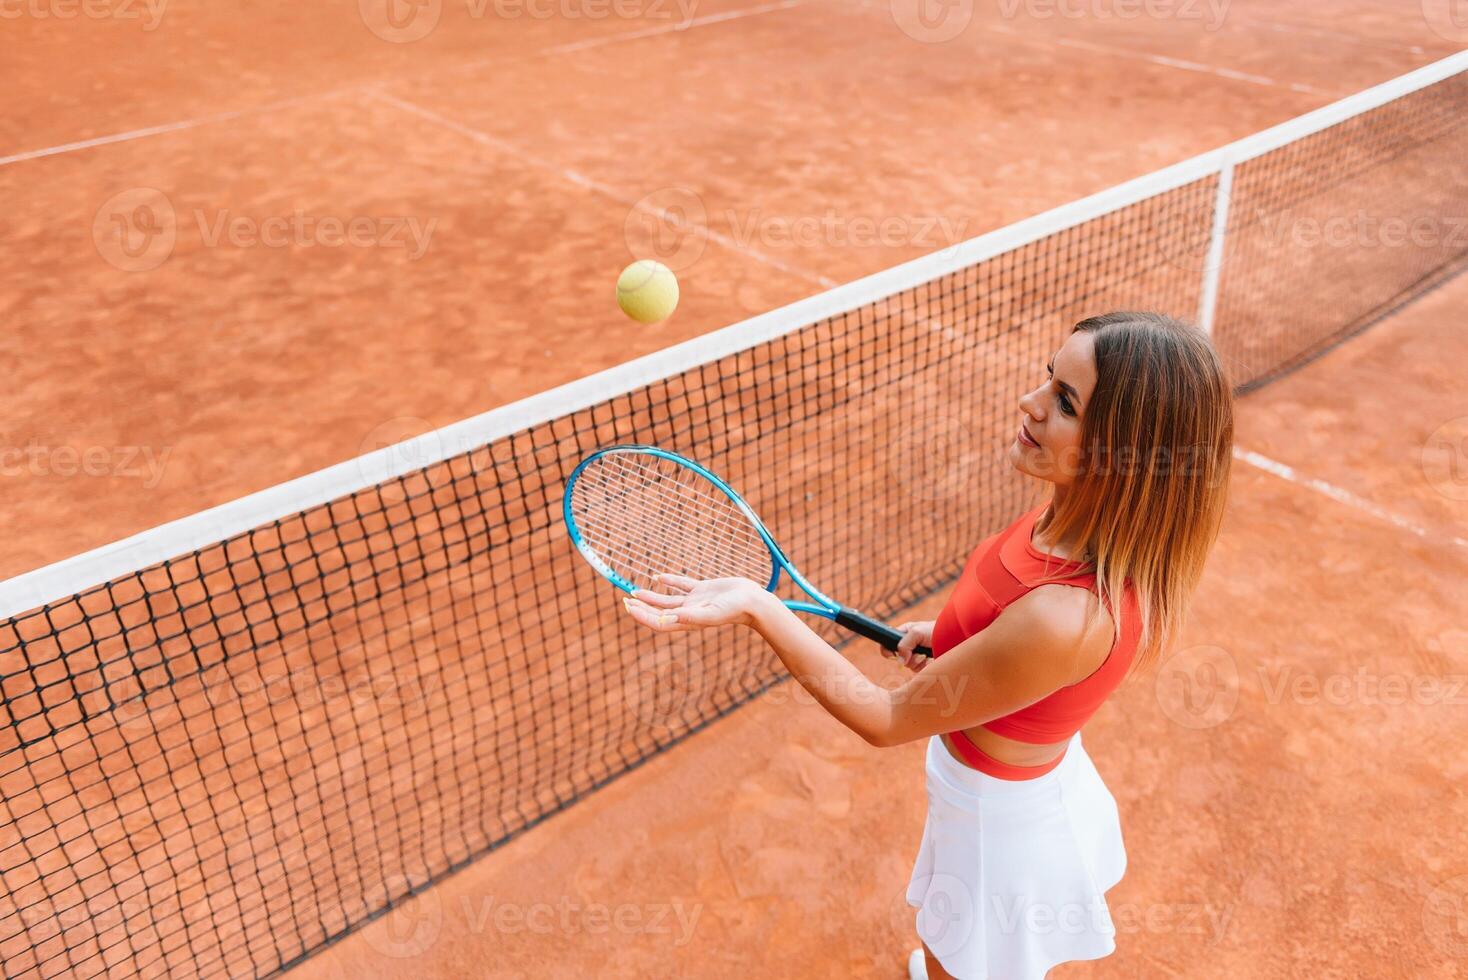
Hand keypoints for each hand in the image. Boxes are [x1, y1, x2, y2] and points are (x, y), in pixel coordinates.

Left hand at [621, 574, 771, 633]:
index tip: (629, 607)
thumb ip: (690, 616)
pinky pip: (682, 585)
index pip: (659, 622)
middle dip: (642, 607)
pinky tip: (659, 577)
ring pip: (667, 599)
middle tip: (625, 601)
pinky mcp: (703, 589)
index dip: (642, 616)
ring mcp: (695, 601)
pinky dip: (670, 581)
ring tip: (634, 591)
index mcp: (688, 621)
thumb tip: (668, 617)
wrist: (753, 601)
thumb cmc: (734, 609)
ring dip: (651, 596)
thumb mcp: (711, 613)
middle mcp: (689, 612)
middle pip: (659, 611)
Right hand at [890, 621, 934, 670]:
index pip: (888, 644)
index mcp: (905, 634)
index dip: (887, 650)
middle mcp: (910, 645)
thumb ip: (904, 644)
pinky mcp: (926, 665)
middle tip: (917, 652)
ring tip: (927, 654)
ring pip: (909, 666)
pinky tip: (932, 660)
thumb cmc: (937, 630)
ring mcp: (918, 656)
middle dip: (907, 657)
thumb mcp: (917, 632)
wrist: (956, 639)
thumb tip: (899, 661)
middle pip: (898, 659)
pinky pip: (920, 671)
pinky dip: (925, 666)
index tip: (891, 655)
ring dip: (918, 662)